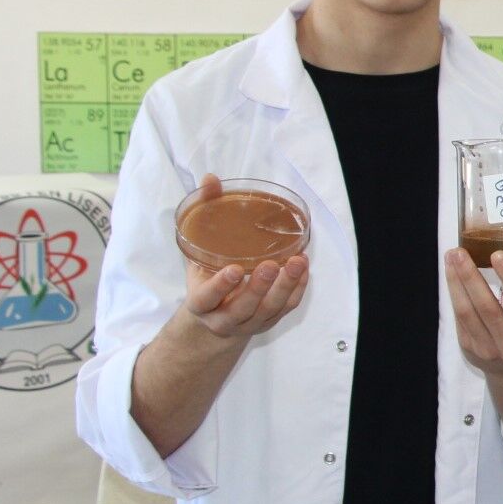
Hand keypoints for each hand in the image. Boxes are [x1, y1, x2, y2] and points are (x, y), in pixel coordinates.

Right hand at [178, 178, 307, 338]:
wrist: (215, 317)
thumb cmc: (206, 278)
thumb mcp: (198, 252)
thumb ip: (203, 217)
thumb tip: (211, 180)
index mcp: (201, 304)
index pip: (208, 298)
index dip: (220, 286)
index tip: (234, 269)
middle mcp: (225, 318)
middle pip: (244, 307)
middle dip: (260, 287)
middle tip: (272, 264)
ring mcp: (250, 323)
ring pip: (270, 309)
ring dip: (286, 286)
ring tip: (298, 261)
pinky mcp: (270, 320)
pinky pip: (287, 307)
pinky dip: (298, 288)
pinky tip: (304, 269)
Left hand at [445, 249, 502, 380]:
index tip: (497, 254)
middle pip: (488, 307)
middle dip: (471, 276)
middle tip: (460, 252)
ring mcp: (489, 350)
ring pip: (468, 313)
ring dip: (456, 282)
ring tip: (451, 258)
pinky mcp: (470, 349)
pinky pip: (459, 319)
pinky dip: (454, 294)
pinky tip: (451, 275)